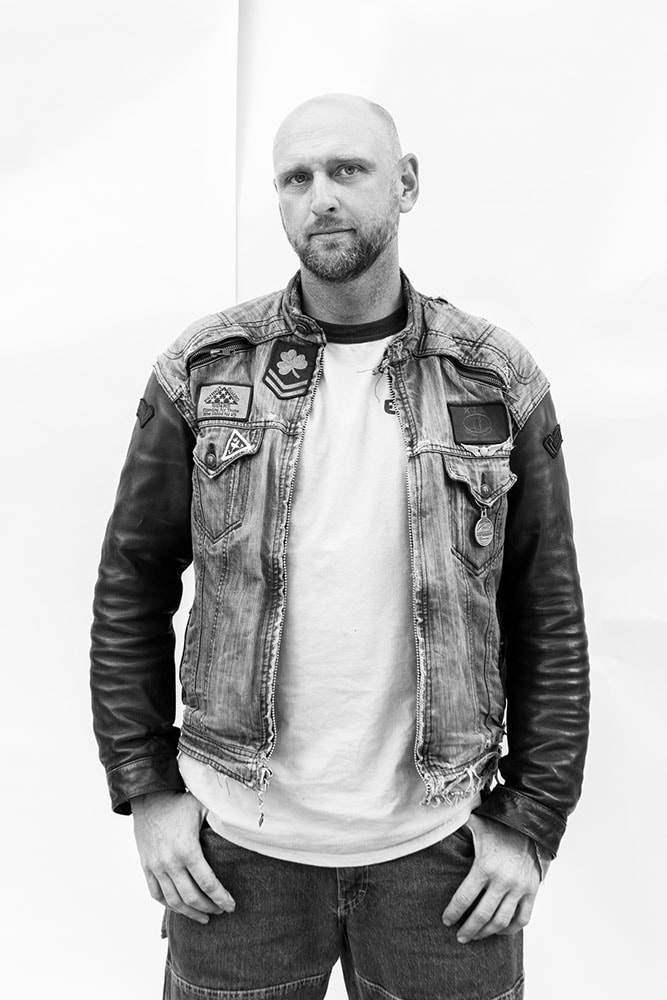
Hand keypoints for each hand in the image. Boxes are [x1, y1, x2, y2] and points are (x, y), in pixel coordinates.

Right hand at [132, 790, 234, 924]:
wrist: (149, 798)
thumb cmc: (180, 803)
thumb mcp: (203, 807)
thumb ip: (222, 820)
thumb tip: (246, 828)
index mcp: (187, 849)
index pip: (208, 883)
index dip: (221, 898)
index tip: (231, 906)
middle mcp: (170, 862)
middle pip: (192, 897)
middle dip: (209, 908)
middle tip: (221, 912)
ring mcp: (156, 867)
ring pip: (173, 902)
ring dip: (190, 913)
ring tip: (204, 917)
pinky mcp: (146, 867)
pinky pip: (156, 895)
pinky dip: (170, 905)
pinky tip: (182, 908)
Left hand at [441, 814, 540, 943]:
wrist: (529, 823)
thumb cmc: (498, 824)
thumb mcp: (475, 824)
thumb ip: (456, 826)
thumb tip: (434, 821)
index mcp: (484, 866)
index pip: (464, 897)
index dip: (453, 912)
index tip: (446, 921)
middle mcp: (503, 880)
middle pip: (482, 915)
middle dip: (468, 929)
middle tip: (459, 937)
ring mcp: (519, 887)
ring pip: (501, 921)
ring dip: (487, 932)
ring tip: (476, 936)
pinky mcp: (532, 890)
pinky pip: (522, 918)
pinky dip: (510, 929)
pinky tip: (499, 931)